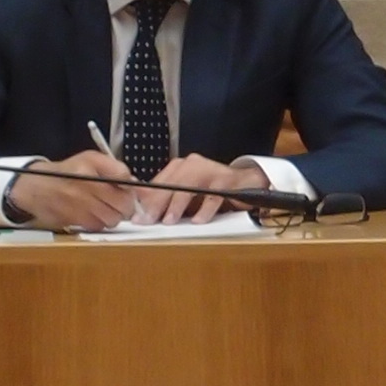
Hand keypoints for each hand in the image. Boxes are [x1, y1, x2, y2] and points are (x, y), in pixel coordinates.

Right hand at [7, 147, 137, 228]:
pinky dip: (98, 222)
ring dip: (112, 216)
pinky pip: (98, 226)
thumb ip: (115, 168)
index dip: (131, 187)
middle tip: (119, 202)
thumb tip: (134, 183)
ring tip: (103, 207)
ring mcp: (78, 203)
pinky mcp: (73, 220)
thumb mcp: (90, 159)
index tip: (129, 189)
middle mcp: (84, 183)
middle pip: (123, 204)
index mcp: (90, 164)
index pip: (124, 177)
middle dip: (125, 205)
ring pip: (113, 219)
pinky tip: (91, 213)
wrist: (36, 187)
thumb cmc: (67, 173)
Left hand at [139, 153, 270, 223]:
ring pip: (187, 188)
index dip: (146, 200)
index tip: (137, 216)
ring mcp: (209, 170)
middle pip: (169, 185)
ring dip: (177, 206)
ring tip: (169, 221)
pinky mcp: (225, 180)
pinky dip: (205, 210)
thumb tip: (146, 213)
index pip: (158, 183)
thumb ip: (169, 199)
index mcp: (179, 167)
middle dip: (157, 205)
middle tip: (148, 220)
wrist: (247, 182)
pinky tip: (199, 221)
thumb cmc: (214, 190)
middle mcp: (192, 165)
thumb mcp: (188, 194)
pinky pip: (212, 196)